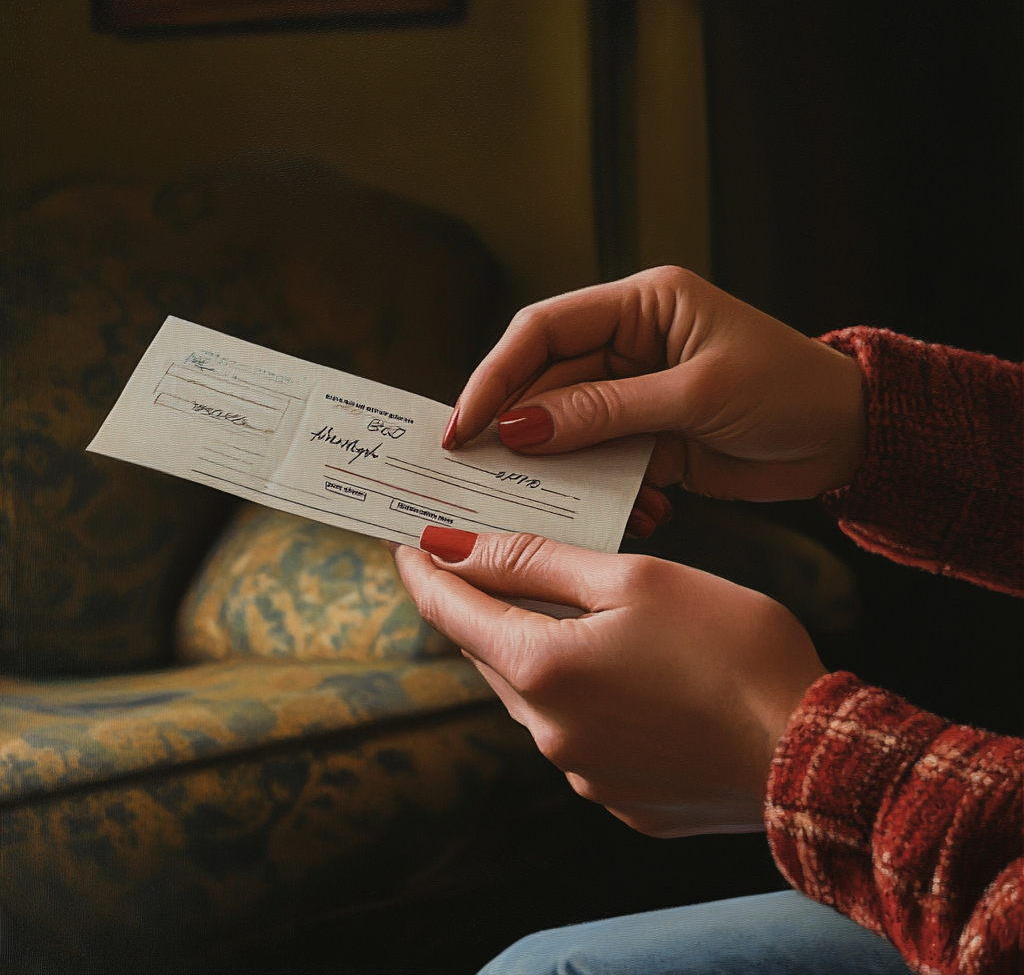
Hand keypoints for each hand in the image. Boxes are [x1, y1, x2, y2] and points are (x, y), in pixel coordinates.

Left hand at [393, 527, 826, 837]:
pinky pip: (572, 732)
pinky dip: (574, 692)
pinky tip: (616, 670)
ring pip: (528, 693)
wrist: (810, 754)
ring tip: (556, 606)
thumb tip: (455, 547)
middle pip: (486, 652)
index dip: (424, 570)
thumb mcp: (631, 579)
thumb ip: (534, 563)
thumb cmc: (730, 649)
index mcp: (542, 669)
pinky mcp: (617, 793)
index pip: (450, 611)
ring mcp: (581, 771)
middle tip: (481, 558)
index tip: (406, 542)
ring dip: (529, 648)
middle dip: (477, 604)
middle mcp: (547, 731)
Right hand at [443, 266, 865, 504]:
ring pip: (569, 429)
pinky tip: (637, 510)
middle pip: (546, 382)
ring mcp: (637, 394)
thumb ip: (606, 411)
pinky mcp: (650, 437)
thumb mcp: (696, 395)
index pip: (543, 330)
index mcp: (641, 306)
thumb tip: (522, 427)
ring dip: (562, 470)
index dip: (495, 374)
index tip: (464, 425)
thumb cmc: (790, 391)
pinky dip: (607, 491)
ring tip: (558, 503)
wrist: (848, 437)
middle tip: (483, 474)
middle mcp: (630, 344)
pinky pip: (604, 462)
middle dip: (517, 428)